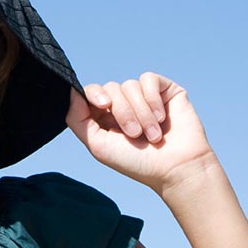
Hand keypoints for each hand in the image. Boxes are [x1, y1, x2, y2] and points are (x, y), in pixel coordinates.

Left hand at [65, 72, 215, 191]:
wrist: (176, 168)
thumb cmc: (137, 162)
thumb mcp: (97, 144)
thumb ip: (77, 119)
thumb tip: (72, 91)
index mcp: (105, 116)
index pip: (91, 92)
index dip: (94, 94)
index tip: (104, 105)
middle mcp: (124, 104)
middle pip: (111, 88)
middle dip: (122, 112)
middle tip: (135, 134)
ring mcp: (145, 97)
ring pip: (130, 85)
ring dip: (140, 112)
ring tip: (152, 134)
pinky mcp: (165, 91)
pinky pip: (149, 79)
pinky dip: (152, 98)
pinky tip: (161, 117)